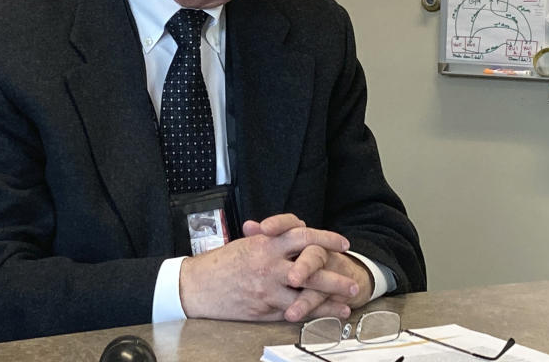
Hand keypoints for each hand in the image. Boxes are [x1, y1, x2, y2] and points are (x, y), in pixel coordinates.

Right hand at [178, 214, 357, 321]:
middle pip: (311, 264)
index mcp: (266, 242)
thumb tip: (291, 232)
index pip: (302, 234)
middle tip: (353, 280)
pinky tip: (324, 316)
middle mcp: (270, 262)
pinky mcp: (263, 306)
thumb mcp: (246, 243)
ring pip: (305, 292)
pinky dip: (310, 313)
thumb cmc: (219, 264)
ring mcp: (268, 286)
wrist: (196, 286)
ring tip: (347, 303)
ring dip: (329, 298)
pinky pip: (292, 310)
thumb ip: (270, 240)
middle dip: (335, 273)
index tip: (342, 243)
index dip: (325, 237)